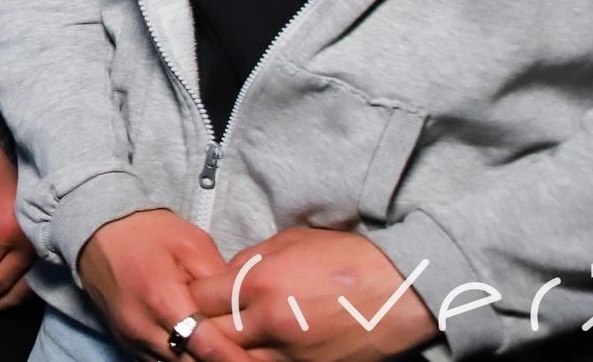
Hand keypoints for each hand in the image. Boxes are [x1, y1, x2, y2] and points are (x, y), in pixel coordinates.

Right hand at [80, 209, 250, 361]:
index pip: (208, 347)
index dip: (237, 359)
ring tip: (224, 352)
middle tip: (249, 356)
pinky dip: (181, 359)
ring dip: (199, 361)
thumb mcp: (194, 244)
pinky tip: (198, 349)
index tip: (261, 358)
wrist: (98, 228)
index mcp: (162, 299)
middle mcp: (142, 327)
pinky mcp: (124, 341)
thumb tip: (246, 314)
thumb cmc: (149, 231)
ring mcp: (129, 337)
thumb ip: (222, 282)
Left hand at [188, 229, 435, 361]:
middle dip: (200, 330)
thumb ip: (248, 262)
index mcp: (260, 282)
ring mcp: (292, 352)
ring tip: (225, 341)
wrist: (401, 289)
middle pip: (211, 337)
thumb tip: (222, 277)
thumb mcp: (288, 242)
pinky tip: (258, 351)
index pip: (199, 299)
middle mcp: (270, 321)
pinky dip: (258, 361)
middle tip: (198, 325)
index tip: (192, 297)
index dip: (191, 298)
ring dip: (227, 353)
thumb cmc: (345, 258)